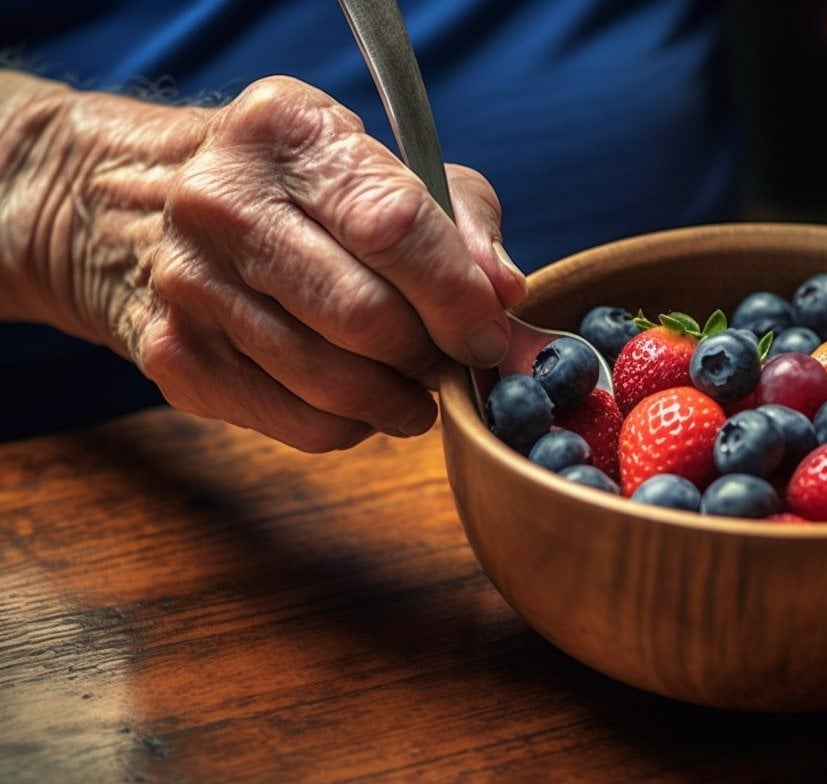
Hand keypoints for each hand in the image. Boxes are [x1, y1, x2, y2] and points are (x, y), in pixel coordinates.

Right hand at [2, 74, 524, 450]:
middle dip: (430, 355)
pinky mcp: (173, 358)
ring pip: (332, 383)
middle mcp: (223, 201)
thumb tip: (504, 295)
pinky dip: (350, 425)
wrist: (137, 208)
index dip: (458, 296)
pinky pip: (297, 423)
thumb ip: (459, 221)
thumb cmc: (294, 190)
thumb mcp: (378, 167)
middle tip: (451, 362)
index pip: (394, 225)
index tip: (488, 334)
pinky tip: (358, 400)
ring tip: (414, 387)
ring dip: (398, 401)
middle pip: (364, 316)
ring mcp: (188, 284)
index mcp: (288, 132)